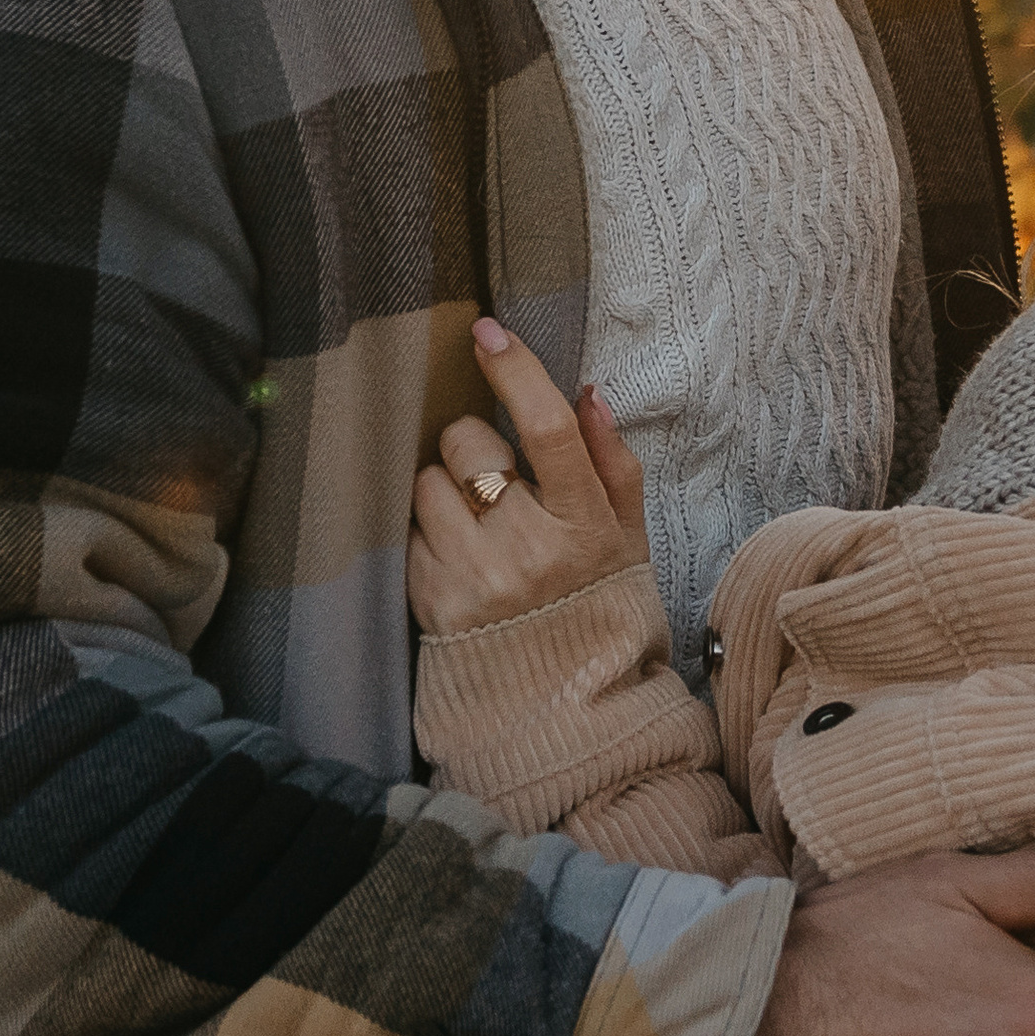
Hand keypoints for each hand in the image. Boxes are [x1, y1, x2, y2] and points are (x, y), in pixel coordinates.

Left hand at [409, 318, 650, 636]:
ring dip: (444, 488)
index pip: (549, 429)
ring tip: (475, 521)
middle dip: (474, 447)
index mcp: (586, 527)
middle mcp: (528, 552)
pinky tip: (456, 553)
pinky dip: (426, 528)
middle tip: (494, 477)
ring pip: (427, 482)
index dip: (516, 371)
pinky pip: (406, 528)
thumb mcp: (628, 536)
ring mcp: (474, 578)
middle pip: (470, 446)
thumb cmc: (598, 604)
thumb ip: (612, 462)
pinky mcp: (430, 601)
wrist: (564, 704)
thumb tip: (585, 392)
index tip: (488, 332)